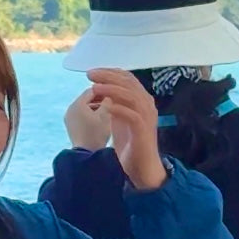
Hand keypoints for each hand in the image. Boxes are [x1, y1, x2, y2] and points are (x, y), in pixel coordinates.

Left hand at [64, 88, 111, 150]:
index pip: (92, 90)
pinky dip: (90, 114)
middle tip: (113, 101)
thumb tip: (110, 93)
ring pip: (84, 106)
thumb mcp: (106, 115)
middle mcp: (70, 109)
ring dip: (96, 107)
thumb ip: (108, 101)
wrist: (86, 154)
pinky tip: (100, 120)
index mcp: (78, 104)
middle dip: (100, 98)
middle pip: (87, 98)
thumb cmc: (97, 134)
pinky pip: (81, 115)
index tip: (115, 92)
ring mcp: (69, 118)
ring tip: (108, 111)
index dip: (105, 90)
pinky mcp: (70, 126)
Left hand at [86, 69, 166, 190]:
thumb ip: (114, 103)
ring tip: (95, 87)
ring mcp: (147, 117)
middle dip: (108, 77)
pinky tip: (106, 107)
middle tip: (91, 75)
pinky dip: (119, 109)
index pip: (127, 78)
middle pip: (130, 83)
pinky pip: (133, 115)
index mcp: (141, 100)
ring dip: (112, 90)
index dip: (110, 72)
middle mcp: (147, 105)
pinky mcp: (144, 130)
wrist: (142, 166)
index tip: (93, 72)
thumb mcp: (119, 118)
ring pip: (132, 96)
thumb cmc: (130, 143)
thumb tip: (102, 89)